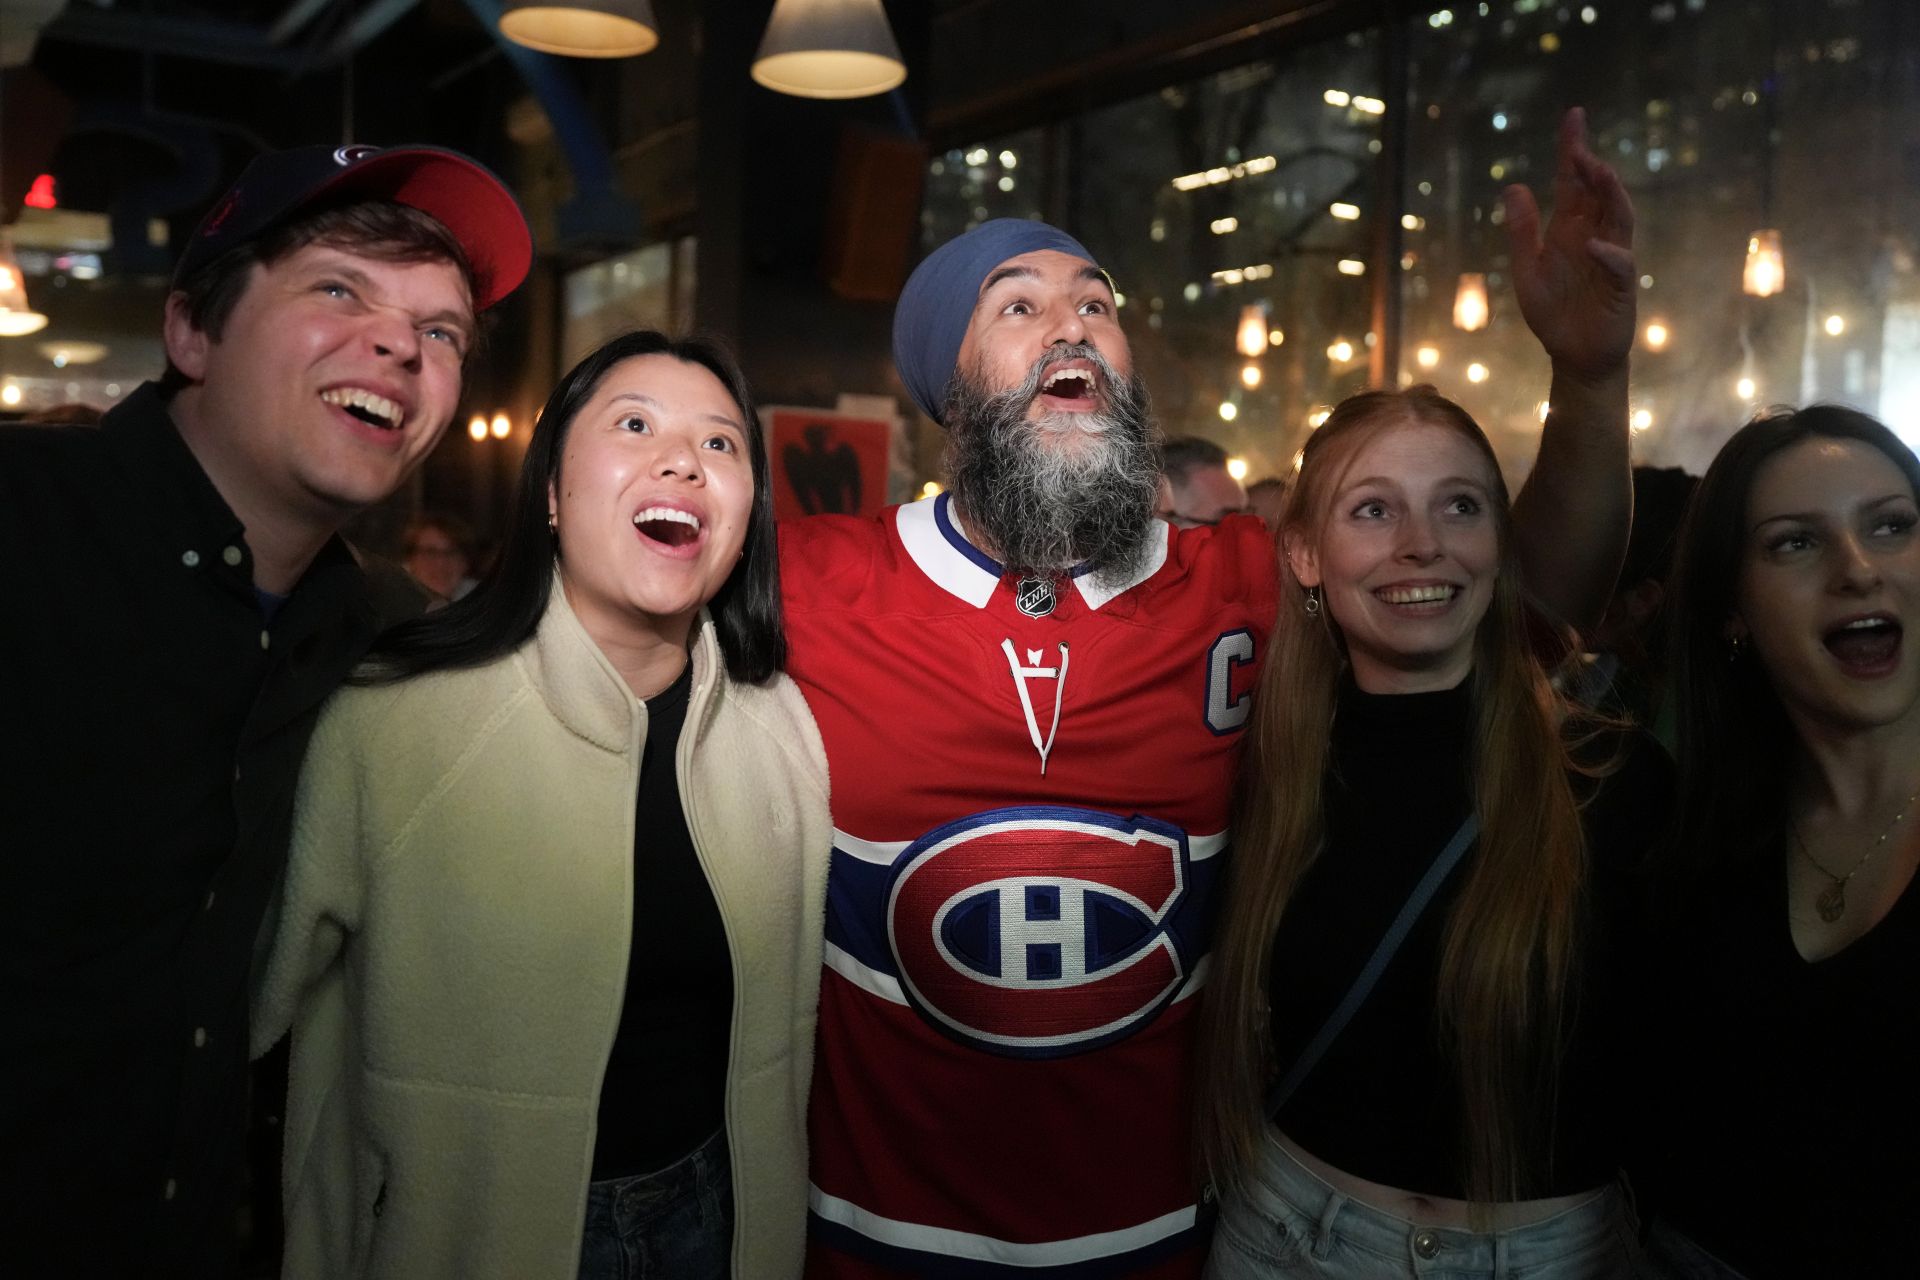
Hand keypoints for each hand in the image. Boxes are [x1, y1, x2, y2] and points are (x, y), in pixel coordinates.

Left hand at [1502, 107, 1635, 384]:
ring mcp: (1611, 258)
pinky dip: (1609, 253)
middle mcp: (1593, 235)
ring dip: (1610, 194)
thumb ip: (1521, 233)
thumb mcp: (1526, 271)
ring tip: (1597, 172)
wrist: (1574, 355)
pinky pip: (1620, 264)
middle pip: (1597, 192)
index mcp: (1568, 229)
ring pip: (1617, 217)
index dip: (1572, 149)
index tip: (1573, 115)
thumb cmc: (1552, 313)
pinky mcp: (1621, 286)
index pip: (1571, 182)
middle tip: (1579, 146)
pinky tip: (1594, 246)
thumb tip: (1513, 187)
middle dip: (1590, 166)